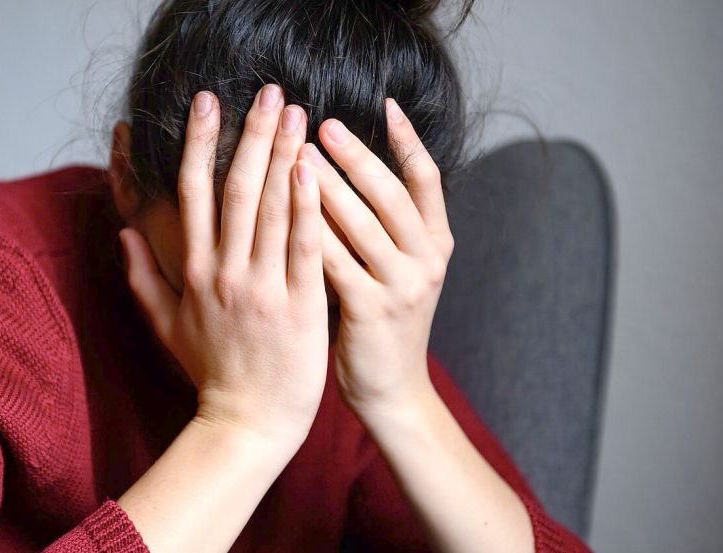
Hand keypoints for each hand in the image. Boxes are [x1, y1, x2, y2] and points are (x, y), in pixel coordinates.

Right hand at [119, 85, 328, 444]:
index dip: (202, 144)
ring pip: (270, 211)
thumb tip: (123, 232)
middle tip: (267, 91)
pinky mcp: (298, 306)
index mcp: (194, 272)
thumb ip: (142, 277)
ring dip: (281, 157)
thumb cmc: (210, 373)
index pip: (195, 194)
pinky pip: (302, 249)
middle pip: (236, 190)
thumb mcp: (166, 326)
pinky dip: (305, 208)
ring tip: (295, 113)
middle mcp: (225, 272)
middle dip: (250, 135)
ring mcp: (262, 288)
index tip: (210, 102)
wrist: (246, 423)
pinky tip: (312, 171)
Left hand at [299, 98, 453, 414]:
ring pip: (363, 223)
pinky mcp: (373, 311)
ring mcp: (404, 286)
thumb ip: (384, 227)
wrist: (390, 390)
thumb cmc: (382, 323)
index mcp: (437, 244)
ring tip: (298, 153)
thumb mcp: (398, 270)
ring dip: (328, 185)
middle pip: (391, 194)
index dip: (409, 140)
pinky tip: (285, 209)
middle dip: (356, 155)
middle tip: (322, 123)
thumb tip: (346, 168)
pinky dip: (311, 232)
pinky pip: (336, 261)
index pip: (428, 180)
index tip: (387, 103)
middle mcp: (428, 260)